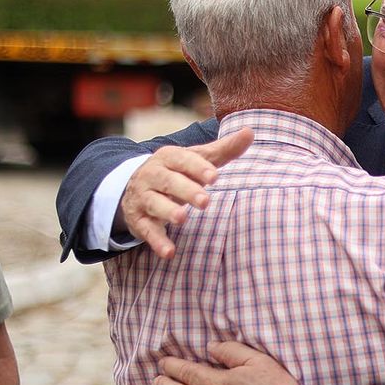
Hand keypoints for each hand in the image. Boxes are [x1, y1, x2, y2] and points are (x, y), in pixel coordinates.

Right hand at [120, 128, 252, 258]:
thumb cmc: (177, 172)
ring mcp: (143, 198)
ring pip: (154, 203)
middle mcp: (152, 175)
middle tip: (205, 201)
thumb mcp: (197, 160)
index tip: (214, 176)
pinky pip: (146, 230)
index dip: (197, 167)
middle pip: (168, 181)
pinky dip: (157, 241)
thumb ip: (223, 149)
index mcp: (168, 157)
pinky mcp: (138, 220)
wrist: (134, 188)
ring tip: (182, 218)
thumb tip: (250, 132)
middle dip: (185, 190)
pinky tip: (169, 252)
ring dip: (167, 211)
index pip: (182, 159)